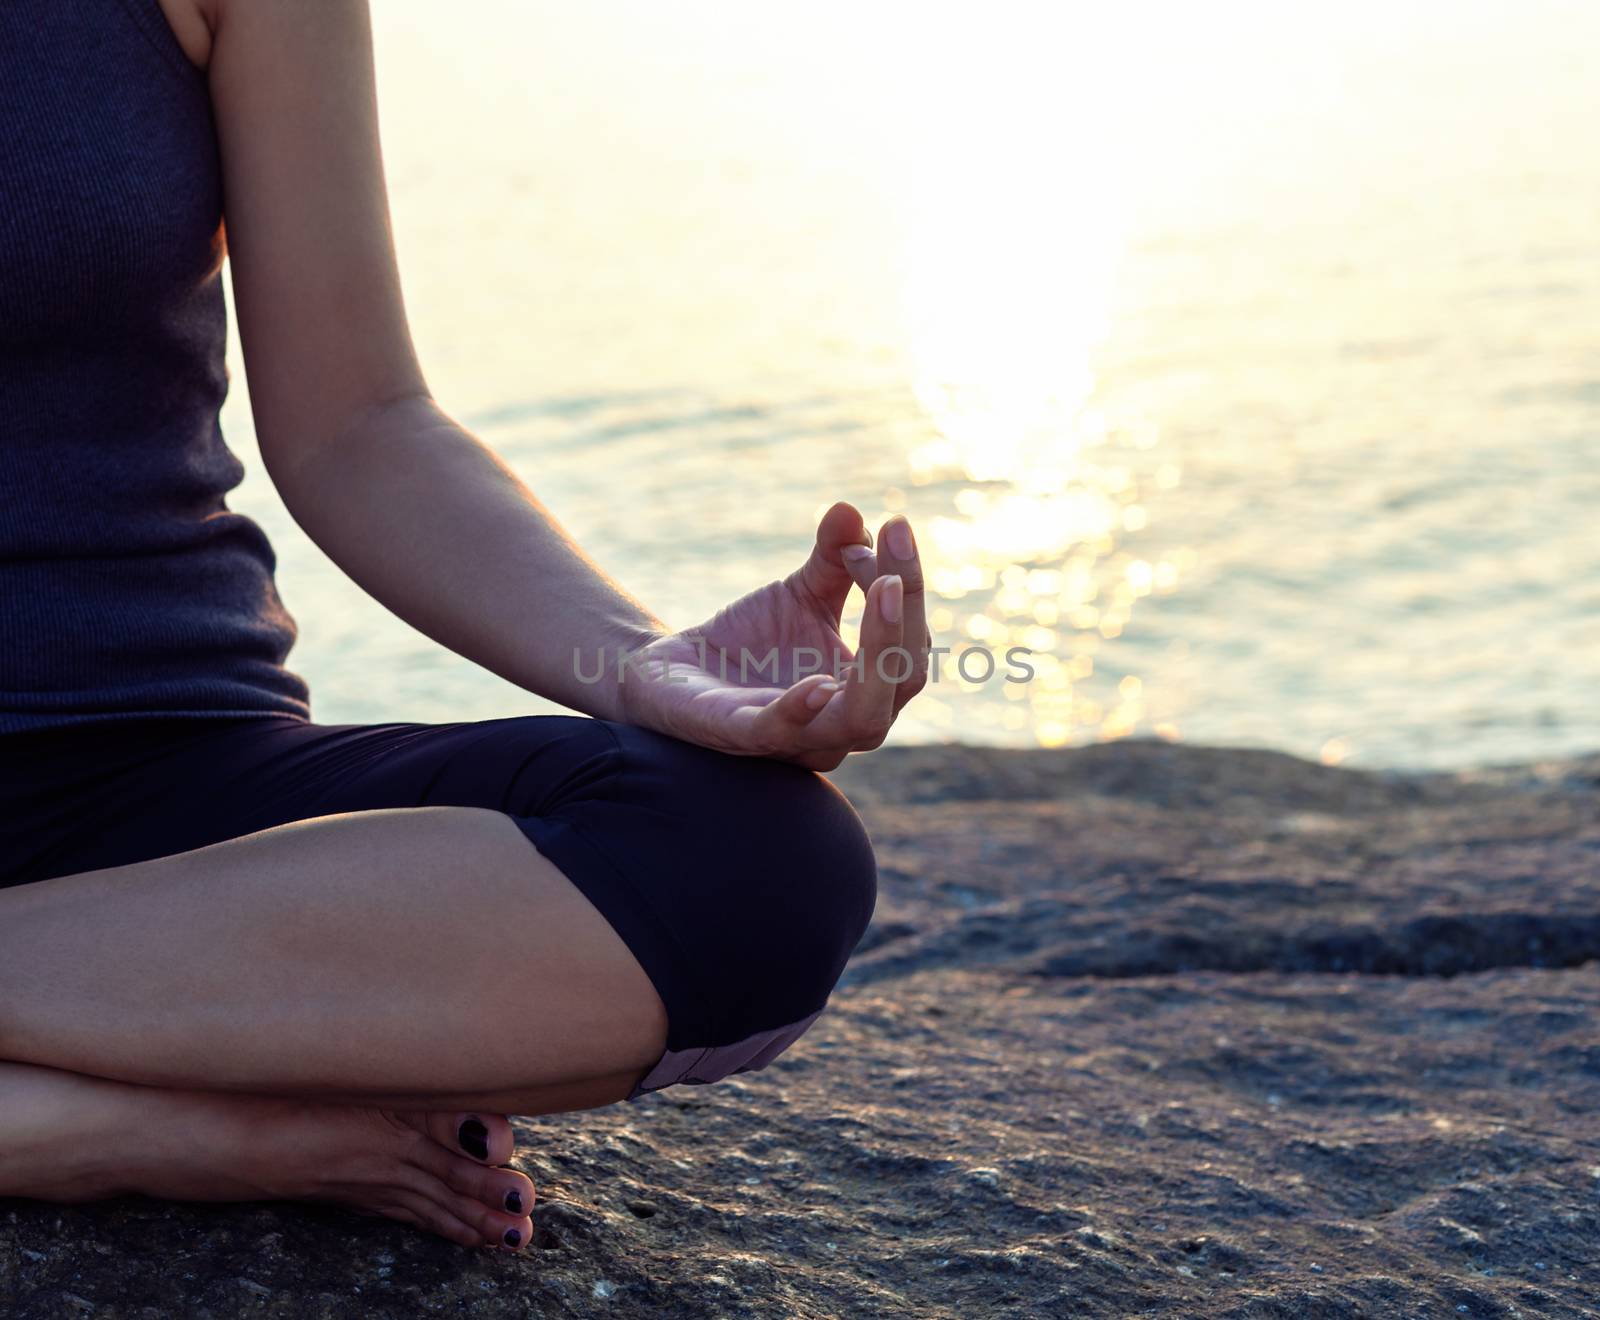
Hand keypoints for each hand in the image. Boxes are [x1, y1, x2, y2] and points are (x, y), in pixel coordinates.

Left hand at [616, 502, 928, 769]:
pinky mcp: (741, 737)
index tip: (893, 527)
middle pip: (902, 678)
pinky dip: (800, 711)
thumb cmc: (751, 641)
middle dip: (902, 616)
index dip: (908, 585)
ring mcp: (799, 738)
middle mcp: (846, 722)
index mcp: (868, 689)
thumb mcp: (799, 593)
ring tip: (880, 590)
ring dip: (877, 654)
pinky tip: (818, 683)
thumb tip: (851, 511)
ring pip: (862, 718)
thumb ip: (834, 558)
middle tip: (891, 563)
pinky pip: (781, 733)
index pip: (910, 643)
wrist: (674, 672)